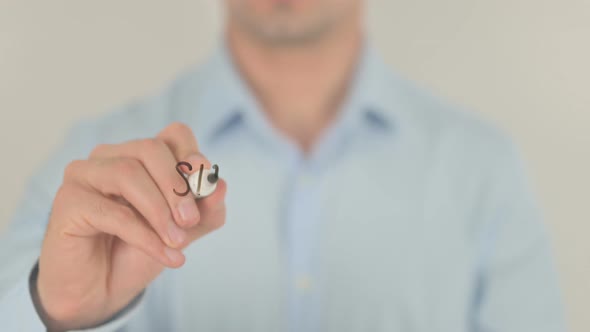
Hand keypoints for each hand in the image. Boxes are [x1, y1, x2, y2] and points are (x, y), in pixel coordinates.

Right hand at [36, 123, 226, 329]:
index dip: (194, 156)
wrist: (103, 290)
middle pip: (150, 148)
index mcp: (141, 155)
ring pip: (128, 173)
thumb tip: (221, 186)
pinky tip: (166, 256)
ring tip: (178, 241)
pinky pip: (113, 212)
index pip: (174, 134)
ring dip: (160, 211)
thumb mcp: (184, 230)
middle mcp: (111, 156)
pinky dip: (145, 236)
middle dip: (177, 186)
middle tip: (190, 220)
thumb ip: (206, 210)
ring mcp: (84, 174)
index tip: (207, 188)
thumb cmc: (140, 251)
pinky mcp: (68, 201)